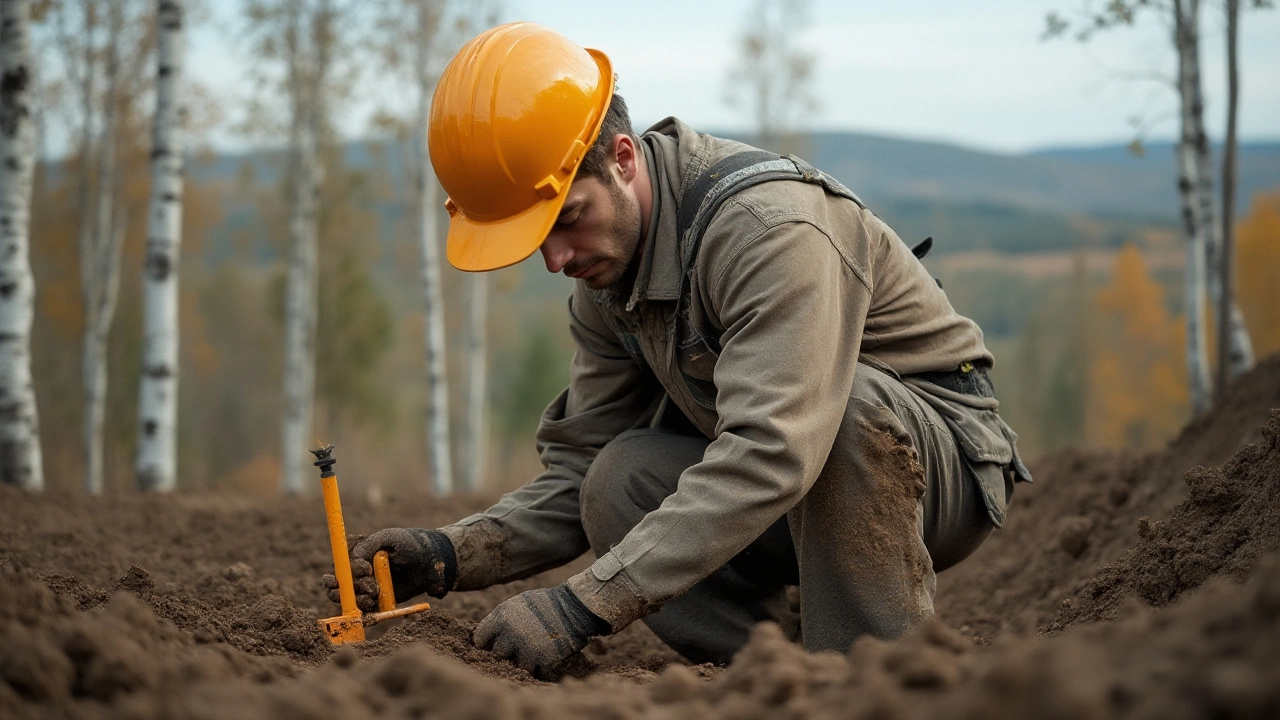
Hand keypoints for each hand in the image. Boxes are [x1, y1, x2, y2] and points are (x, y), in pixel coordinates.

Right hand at [321, 528, 456, 611]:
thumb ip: (368, 545)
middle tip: (369, 584)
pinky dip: (362, 608)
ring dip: (356, 597)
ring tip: (375, 591)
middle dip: (345, 587)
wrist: (430, 563)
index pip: (338, 564)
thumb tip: (353, 560)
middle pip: (335, 583)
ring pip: (345, 598)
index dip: (345, 569)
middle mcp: (357, 571)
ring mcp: (364, 587)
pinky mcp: (373, 601)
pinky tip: (374, 601)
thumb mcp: (389, 538)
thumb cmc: (410, 545)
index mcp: (357, 554)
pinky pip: (359, 610)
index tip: (367, 569)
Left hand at [473, 584, 609, 676]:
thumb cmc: (545, 603)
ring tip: (533, 651)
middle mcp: (511, 634)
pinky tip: (546, 656)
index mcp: (501, 617)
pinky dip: (540, 667)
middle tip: (516, 647)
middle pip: (496, 654)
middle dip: (505, 652)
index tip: (493, 643)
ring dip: (523, 661)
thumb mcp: (518, 602)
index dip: (486, 642)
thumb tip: (487, 638)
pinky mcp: (543, 660)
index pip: (479, 639)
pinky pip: (535, 671)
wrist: (575, 606)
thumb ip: (501, 619)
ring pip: (515, 665)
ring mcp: (527, 649)